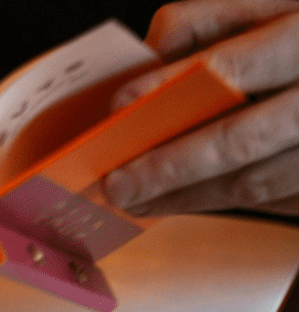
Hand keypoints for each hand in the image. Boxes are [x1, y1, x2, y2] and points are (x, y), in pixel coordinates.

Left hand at [102, 0, 298, 217]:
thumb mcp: (281, 3)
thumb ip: (213, 20)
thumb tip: (149, 56)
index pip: (228, 60)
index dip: (168, 85)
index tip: (120, 106)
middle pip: (238, 136)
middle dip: (169, 166)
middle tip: (118, 183)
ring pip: (253, 180)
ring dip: (188, 197)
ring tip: (139, 203)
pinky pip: (273, 198)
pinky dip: (222, 202)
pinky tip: (182, 201)